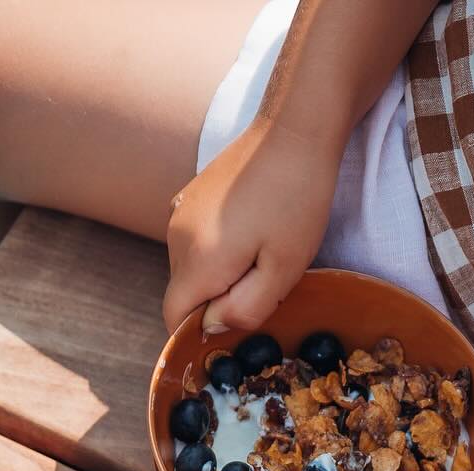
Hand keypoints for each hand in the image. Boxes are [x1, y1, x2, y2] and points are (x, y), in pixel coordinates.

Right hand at [163, 120, 339, 334]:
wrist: (294, 131)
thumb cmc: (296, 202)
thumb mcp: (284, 270)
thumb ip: (246, 308)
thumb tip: (213, 328)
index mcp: (198, 261)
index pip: (176, 320)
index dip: (202, 335)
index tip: (239, 326)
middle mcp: (176, 238)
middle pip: (186, 296)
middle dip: (220, 304)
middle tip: (267, 286)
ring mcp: (179, 214)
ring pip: (193, 271)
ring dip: (223, 278)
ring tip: (266, 256)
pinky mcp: (189, 199)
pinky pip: (198, 245)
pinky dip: (221, 255)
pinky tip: (256, 236)